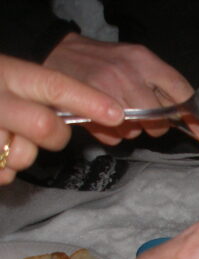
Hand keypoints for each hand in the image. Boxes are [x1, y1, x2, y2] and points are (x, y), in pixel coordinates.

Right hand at [0, 54, 123, 185]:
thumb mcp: (11, 80)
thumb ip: (46, 95)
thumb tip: (104, 114)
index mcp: (9, 74)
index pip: (54, 86)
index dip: (88, 101)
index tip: (116, 114)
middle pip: (44, 126)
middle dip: (56, 135)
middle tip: (50, 131)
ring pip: (22, 155)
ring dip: (22, 154)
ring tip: (5, 139)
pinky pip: (3, 175)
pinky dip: (3, 170)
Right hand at [43, 33, 198, 144]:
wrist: (57, 52)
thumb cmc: (105, 61)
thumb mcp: (137, 61)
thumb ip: (164, 86)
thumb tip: (194, 118)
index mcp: (144, 61)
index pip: (180, 91)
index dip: (194, 115)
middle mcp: (126, 75)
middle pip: (159, 119)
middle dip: (156, 124)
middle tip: (144, 115)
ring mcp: (105, 94)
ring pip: (136, 131)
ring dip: (132, 128)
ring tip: (119, 111)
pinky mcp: (86, 112)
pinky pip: (114, 138)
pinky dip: (112, 134)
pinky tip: (104, 118)